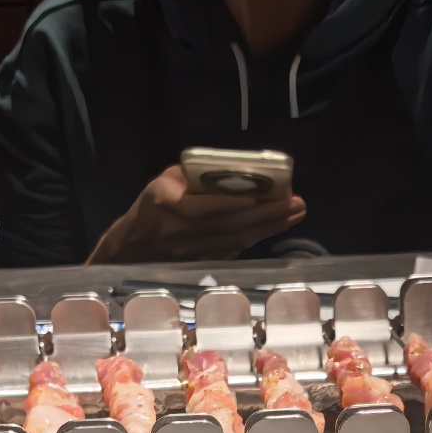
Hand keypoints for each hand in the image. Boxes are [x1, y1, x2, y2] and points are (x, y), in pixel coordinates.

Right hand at [88, 165, 306, 262]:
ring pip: (237, 240)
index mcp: (168, 207)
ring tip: (294, 214)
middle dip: (266, 216)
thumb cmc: (153, 206)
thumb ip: (195, 176)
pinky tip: (275, 227)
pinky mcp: (205, 263)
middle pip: (230, 226)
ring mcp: (195, 253)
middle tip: (296, 205)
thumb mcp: (165, 182)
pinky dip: (257, 237)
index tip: (260, 198)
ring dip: (269, 228)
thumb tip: (233, 169)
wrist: (136, 247)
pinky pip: (235, 248)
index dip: (233, 205)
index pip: (205, 208)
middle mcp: (183, 233)